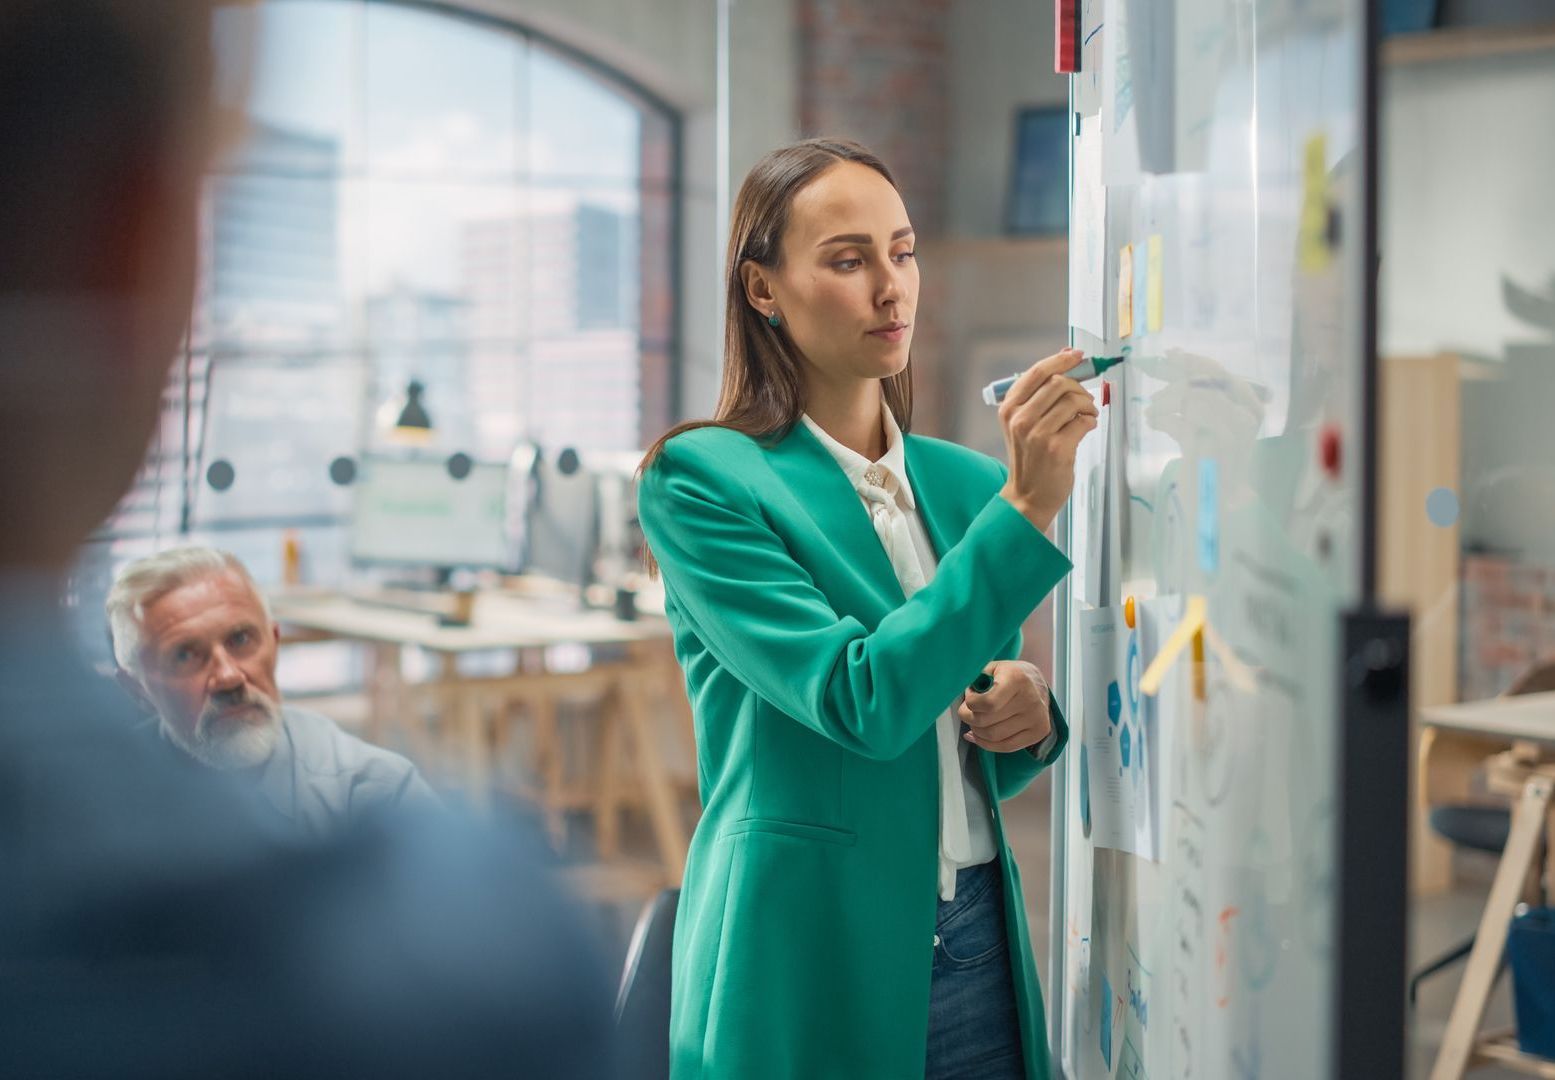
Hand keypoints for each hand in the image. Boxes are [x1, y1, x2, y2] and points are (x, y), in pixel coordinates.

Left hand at [957, 661, 1052, 752]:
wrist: (1036, 682)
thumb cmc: (1007, 675)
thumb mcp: (991, 668)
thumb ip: (975, 680)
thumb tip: (958, 697)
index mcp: (1017, 678)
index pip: (988, 704)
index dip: (971, 704)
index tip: (969, 698)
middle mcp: (1030, 699)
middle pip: (987, 722)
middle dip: (969, 718)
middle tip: (968, 711)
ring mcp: (1037, 718)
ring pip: (994, 737)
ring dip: (977, 731)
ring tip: (976, 720)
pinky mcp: (1039, 732)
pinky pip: (1006, 747)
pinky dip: (986, 744)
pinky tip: (977, 735)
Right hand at [996, 347, 1099, 531]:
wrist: (1028, 496)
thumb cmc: (1030, 457)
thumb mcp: (1022, 424)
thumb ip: (1038, 397)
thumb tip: (1066, 362)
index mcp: (1009, 409)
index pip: (1037, 373)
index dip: (1061, 361)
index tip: (1077, 356)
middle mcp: (1020, 419)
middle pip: (1058, 383)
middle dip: (1078, 387)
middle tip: (1084, 400)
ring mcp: (1038, 434)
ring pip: (1073, 400)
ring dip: (1087, 405)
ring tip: (1087, 415)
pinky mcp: (1057, 448)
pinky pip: (1083, 421)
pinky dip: (1090, 421)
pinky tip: (1086, 427)